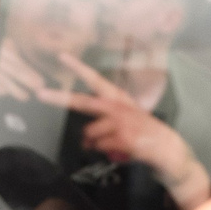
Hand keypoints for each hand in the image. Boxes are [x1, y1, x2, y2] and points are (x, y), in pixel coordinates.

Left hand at [39, 55, 210, 209]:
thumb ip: (105, 126)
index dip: (78, 68)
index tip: (62, 56)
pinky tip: (121, 152)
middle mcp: (119, 106)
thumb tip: (85, 140)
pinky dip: (105, 153)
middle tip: (39, 93)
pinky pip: (100, 147)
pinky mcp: (124, 137)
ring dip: (94, 145)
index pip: (96, 80)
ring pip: (89, 134)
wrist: (170, 151)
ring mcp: (121, 121)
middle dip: (59, 97)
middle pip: (82, 101)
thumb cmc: (145, 137)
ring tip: (113, 147)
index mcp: (119, 100)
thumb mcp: (126, 124)